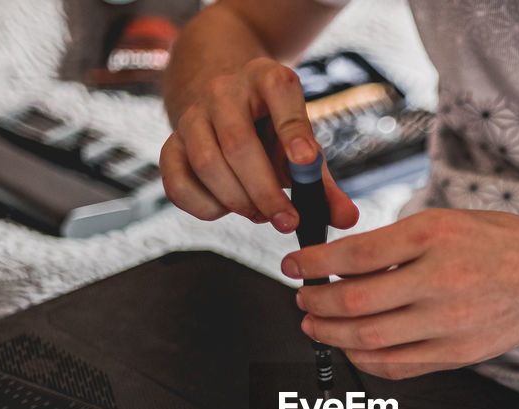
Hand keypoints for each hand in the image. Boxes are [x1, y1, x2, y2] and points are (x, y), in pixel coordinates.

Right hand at [159, 57, 358, 230]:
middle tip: (287, 220)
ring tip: (259, 214)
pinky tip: (226, 209)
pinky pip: (177, 182)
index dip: (293, 130)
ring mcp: (192, 116)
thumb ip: (322, 182)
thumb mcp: (300, 145)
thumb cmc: (270, 130)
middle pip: (238, 143)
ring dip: (236, 200)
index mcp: (267, 79)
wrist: (222, 101)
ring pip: (206, 163)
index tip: (306, 162)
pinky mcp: (171, 144)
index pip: (281, 94)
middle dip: (264, 190)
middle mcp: (225, 91)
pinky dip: (205, 207)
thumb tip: (347, 218)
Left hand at [284, 209, 518, 378]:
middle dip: (316, 304)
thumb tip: (342, 263)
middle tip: (303, 300)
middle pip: (355, 302)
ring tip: (316, 326)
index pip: (356, 254)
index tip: (294, 265)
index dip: (315, 263)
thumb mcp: (448, 221)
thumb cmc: (502, 245)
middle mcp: (441, 280)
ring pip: (369, 339)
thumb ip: (397, 242)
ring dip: (331, 335)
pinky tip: (353, 348)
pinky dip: (364, 359)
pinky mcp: (457, 354)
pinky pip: (396, 366)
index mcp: (434, 235)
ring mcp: (449, 323)